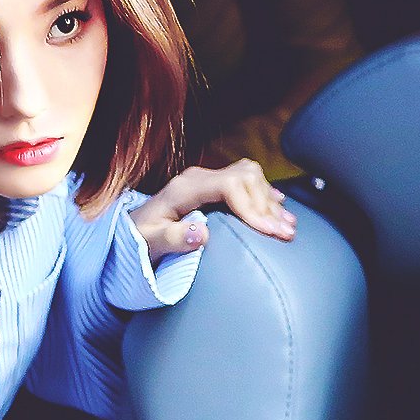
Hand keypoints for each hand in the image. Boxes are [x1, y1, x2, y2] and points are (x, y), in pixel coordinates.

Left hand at [129, 158, 296, 261]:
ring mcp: (207, 180)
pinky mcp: (213, 187)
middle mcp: (199, 178)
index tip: (268, 231)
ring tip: (287, 226)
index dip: (253, 206)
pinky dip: (265, 195)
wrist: (132, 230)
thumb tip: (201, 233)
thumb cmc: (139, 238)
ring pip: (250, 177)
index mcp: (185, 188)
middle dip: (268, 206)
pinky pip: (246, 182)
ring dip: (271, 201)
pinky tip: (280, 207)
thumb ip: (173, 239)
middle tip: (284, 234)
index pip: (230, 185)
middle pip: (246, 178)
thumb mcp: (150, 242)